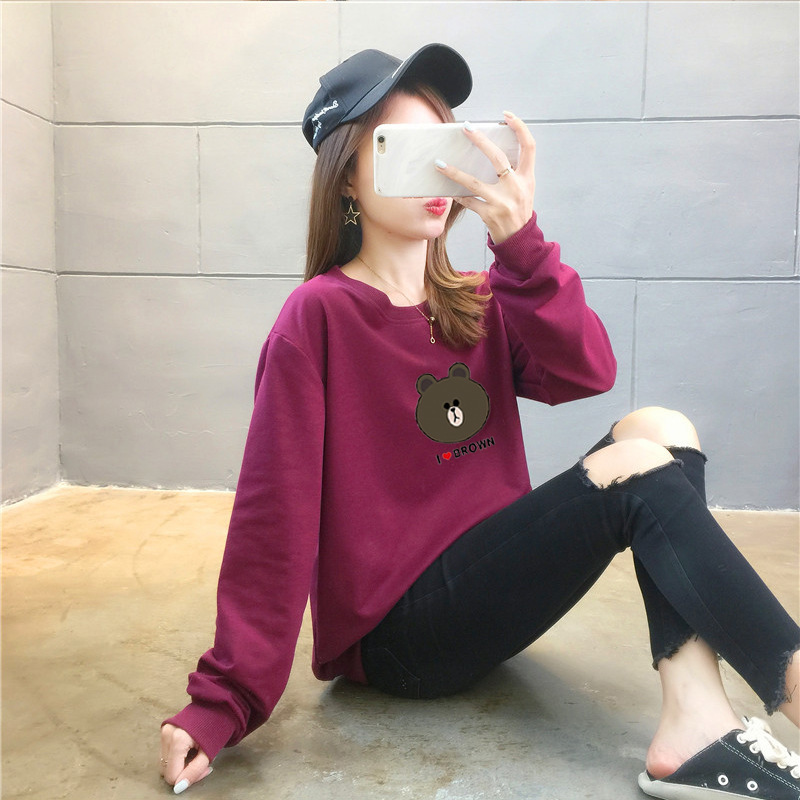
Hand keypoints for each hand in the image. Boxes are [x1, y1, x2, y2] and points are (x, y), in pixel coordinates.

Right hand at [160, 724, 211, 793]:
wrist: (218, 706)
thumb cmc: (216, 729)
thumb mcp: (209, 753)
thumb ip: (194, 771)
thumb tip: (179, 787)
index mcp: (178, 740)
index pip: (172, 775)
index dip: (186, 778)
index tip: (203, 769)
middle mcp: (167, 735)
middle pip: (166, 770)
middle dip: (182, 772)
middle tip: (200, 764)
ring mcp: (164, 731)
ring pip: (164, 762)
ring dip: (178, 765)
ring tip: (194, 755)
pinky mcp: (164, 729)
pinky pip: (165, 752)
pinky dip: (175, 757)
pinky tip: (188, 749)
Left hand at [435, 111, 535, 243]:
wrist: (520, 240)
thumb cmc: (519, 210)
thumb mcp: (525, 188)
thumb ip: (514, 170)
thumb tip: (492, 150)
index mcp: (527, 178)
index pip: (529, 146)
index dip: (520, 128)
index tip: (507, 116)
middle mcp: (516, 188)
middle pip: (498, 158)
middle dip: (481, 141)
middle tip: (466, 128)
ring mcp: (502, 202)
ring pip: (474, 182)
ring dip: (454, 172)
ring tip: (439, 163)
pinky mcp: (489, 215)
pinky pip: (468, 202)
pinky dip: (457, 195)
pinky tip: (448, 189)